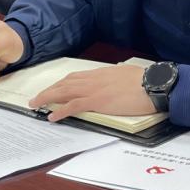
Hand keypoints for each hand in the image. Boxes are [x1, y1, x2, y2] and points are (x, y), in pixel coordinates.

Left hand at [29, 64, 155, 121]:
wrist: (153, 84)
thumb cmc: (145, 80)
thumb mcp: (126, 74)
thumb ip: (115, 78)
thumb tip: (114, 80)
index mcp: (100, 73)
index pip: (74, 77)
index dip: (60, 83)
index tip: (52, 88)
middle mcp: (93, 79)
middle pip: (64, 83)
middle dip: (48, 90)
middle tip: (36, 97)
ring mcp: (94, 90)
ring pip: (63, 92)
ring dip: (47, 98)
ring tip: (36, 104)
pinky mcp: (97, 101)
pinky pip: (73, 105)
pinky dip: (61, 110)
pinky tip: (52, 116)